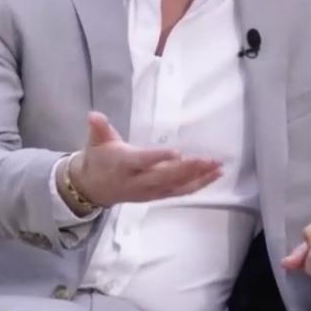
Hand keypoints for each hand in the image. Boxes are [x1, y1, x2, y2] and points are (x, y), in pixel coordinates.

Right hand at [66, 112, 222, 208]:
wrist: (92, 189)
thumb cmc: (98, 160)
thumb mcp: (95, 142)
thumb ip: (98, 128)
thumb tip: (94, 115)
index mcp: (124, 165)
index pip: (142, 162)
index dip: (158, 158)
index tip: (177, 153)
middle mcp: (138, 181)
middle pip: (165, 177)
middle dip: (188, 170)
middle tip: (209, 160)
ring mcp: (150, 191)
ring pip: (176, 187)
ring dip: (199, 178)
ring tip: (218, 167)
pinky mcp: (158, 195)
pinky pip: (180, 192)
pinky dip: (199, 185)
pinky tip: (215, 176)